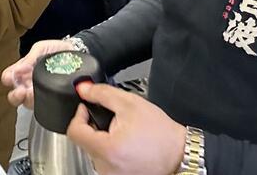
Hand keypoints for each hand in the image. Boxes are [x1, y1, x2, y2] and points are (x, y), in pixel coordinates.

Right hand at [1, 39, 81, 107]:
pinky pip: (43, 106)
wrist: (76, 54)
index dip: (7, 79)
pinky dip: (41, 103)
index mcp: (22, 70)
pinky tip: (44, 97)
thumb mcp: (41, 48)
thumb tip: (18, 69)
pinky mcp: (51, 99)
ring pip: (27, 103)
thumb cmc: (57, 51)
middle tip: (21, 91)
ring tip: (31, 93)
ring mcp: (39, 92)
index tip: (11, 77)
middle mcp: (28, 84)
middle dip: (15, 95)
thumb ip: (30, 58)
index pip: (8, 77)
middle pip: (14, 96)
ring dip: (27, 99)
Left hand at [66, 82, 185, 174]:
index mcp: (108, 150)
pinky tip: (125, 145)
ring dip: (102, 139)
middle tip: (114, 120)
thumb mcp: (130, 104)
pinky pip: (104, 161)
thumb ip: (102, 94)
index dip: (80, 115)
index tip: (88, 108)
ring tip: (122, 133)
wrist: (181, 154)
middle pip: (84, 141)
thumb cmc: (161, 133)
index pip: (74, 131)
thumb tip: (83, 89)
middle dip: (95, 126)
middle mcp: (106, 168)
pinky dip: (110, 150)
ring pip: (93, 151)